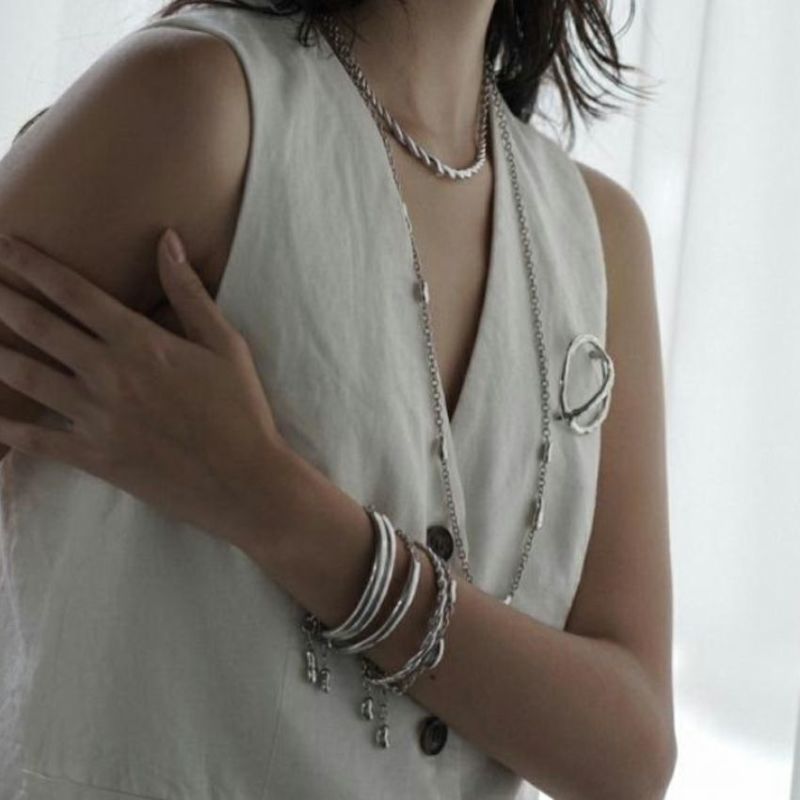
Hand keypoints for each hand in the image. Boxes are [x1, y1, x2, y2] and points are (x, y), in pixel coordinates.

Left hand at [0, 228, 289, 551]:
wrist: (242, 481)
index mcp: (140, 342)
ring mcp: (97, 417)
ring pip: (26, 377)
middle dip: (2, 299)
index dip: (33, 265)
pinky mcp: (94, 457)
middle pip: (39, 327)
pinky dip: (7, 429)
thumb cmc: (240, 409)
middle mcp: (108, 374)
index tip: (5, 245)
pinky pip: (37, 440)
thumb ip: (189, 293)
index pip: (73, 293)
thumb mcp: (225, 345)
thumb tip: (167, 239)